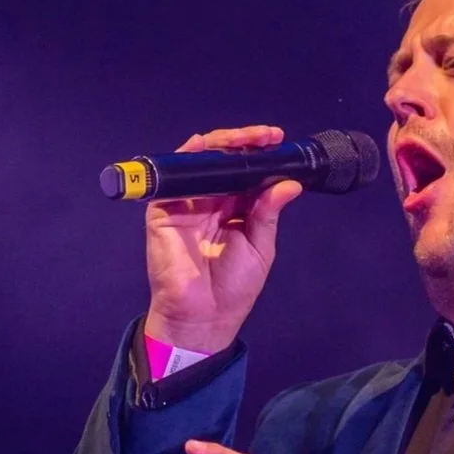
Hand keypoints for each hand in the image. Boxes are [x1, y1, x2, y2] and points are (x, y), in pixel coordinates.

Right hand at [144, 125, 303, 352]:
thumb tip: (289, 183)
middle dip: (245, 142)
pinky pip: (172, 177)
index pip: (245, 170)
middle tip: (267, 136)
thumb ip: (268, 212)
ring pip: (200, 161)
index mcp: (234, 207)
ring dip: (222, 143)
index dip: (260, 154)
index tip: (278, 140)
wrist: (205, 317)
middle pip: (224, 160)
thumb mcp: (260, 246)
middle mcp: (210, 200)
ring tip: (247, 139)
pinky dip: (188, 158)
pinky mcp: (164, 210)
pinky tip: (206, 147)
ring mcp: (186, 203)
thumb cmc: (233, 287)